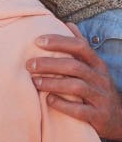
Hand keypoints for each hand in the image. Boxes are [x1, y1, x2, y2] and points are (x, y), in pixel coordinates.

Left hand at [28, 22, 121, 140]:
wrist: (120, 118)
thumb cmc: (98, 87)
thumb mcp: (94, 66)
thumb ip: (80, 46)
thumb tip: (68, 23)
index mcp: (97, 64)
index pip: (80, 46)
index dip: (59, 42)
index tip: (37, 41)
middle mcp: (100, 79)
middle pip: (74, 66)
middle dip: (49, 64)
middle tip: (28, 64)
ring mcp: (101, 97)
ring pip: (76, 87)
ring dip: (53, 83)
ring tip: (34, 81)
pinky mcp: (98, 116)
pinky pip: (80, 110)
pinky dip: (62, 104)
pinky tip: (48, 100)